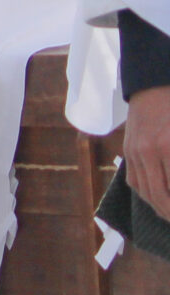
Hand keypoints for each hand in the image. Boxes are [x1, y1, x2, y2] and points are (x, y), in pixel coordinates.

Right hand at [128, 88, 169, 214]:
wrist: (153, 86)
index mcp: (168, 147)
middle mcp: (149, 153)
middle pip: (160, 196)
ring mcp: (135, 152)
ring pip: (145, 192)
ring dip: (159, 208)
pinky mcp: (128, 150)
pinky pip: (134, 180)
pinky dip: (145, 195)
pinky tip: (156, 200)